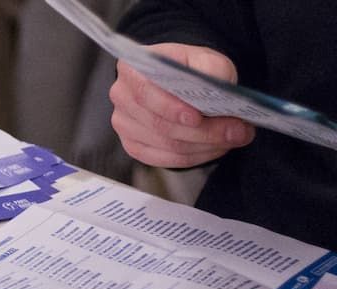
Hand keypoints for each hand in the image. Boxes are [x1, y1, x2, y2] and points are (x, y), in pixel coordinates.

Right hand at [110, 43, 255, 167]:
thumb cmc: (191, 69)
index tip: (198, 117)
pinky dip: (194, 157)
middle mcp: (121, 97)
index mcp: (132, 69)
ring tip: (233, 138)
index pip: (145, 91)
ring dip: (203, 145)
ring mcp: (124, 124)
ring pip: (165, 144)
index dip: (170, 107)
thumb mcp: (206, 59)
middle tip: (237, 131)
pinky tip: (214, 147)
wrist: (182, 82)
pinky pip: (163, 159)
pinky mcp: (133, 145)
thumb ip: (211, 68)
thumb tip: (215, 86)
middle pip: (159, 123)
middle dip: (201, 131)